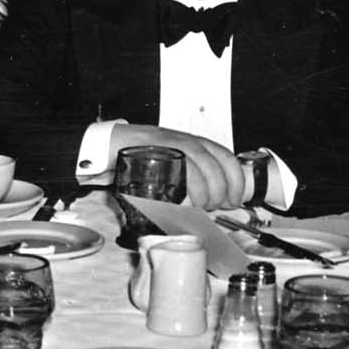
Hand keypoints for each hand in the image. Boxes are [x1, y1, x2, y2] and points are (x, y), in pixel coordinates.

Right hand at [108, 125, 246, 209]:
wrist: (113, 143)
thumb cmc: (144, 157)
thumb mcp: (174, 166)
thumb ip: (192, 181)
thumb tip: (210, 206)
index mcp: (195, 144)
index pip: (226, 157)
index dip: (235, 180)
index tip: (234, 199)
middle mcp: (186, 141)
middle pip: (216, 164)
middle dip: (220, 190)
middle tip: (214, 206)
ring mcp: (170, 145)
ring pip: (199, 164)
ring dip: (204, 190)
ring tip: (200, 205)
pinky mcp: (155, 151)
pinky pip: (176, 167)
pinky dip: (185, 186)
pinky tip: (184, 200)